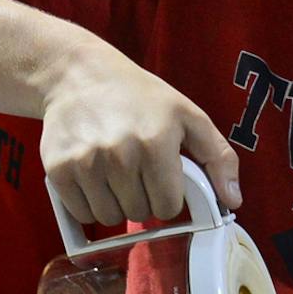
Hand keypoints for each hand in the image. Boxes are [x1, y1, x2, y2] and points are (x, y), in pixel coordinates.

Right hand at [37, 52, 241, 226]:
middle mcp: (120, 154)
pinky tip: (92, 178)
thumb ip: (218, 158)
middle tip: (135, 172)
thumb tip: (233, 202)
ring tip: (113, 174)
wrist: (79, 75)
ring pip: (108, 217)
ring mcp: (86, 163)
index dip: (167, 197)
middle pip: (138, 213)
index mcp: (157, 143)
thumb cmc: (139, 96)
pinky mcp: (59, 169)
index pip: (168, 207)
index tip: (160, 180)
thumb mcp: (188, 116)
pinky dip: (87, 204)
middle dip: (140, 199)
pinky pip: (80, 213)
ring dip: (114, 204)